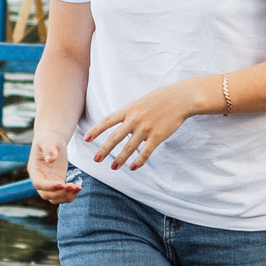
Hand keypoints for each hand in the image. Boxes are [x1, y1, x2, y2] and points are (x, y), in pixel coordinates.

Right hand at [29, 131, 81, 202]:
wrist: (52, 140)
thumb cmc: (49, 138)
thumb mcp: (49, 140)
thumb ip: (49, 148)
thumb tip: (51, 158)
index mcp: (34, 170)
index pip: (39, 183)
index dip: (49, 186)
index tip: (62, 184)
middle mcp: (40, 179)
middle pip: (46, 194)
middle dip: (60, 193)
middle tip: (73, 186)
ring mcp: (48, 183)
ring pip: (54, 198)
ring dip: (66, 196)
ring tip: (77, 188)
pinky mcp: (57, 183)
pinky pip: (62, 195)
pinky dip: (70, 194)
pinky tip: (79, 188)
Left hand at [88, 79, 213, 171]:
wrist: (180, 98)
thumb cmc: (160, 99)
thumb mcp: (140, 102)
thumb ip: (129, 114)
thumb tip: (118, 124)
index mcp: (129, 109)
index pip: (107, 121)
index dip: (96, 130)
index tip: (86, 139)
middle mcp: (135, 119)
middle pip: (115, 137)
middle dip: (104, 150)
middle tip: (95, 159)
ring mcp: (146, 128)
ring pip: (129, 148)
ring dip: (120, 159)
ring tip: (113, 167)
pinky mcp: (157, 136)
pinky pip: (145, 152)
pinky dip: (138, 161)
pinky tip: (133, 167)